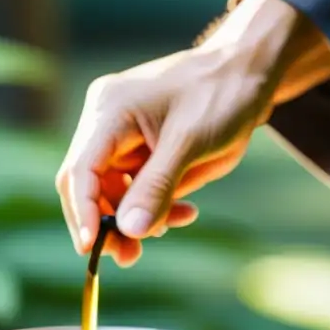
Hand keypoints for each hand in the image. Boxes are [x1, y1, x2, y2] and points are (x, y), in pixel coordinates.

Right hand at [56, 0, 329, 265]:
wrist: (249, 72)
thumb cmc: (222, 94)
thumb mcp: (191, 142)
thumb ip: (157, 187)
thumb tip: (128, 230)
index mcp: (109, 111)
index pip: (80, 170)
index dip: (83, 212)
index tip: (92, 249)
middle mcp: (106, 122)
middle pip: (88, 185)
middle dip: (108, 222)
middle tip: (129, 257)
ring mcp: (122, 135)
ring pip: (112, 192)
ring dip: (135, 218)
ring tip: (171, 228)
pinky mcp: (140, 147)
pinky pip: (136, 188)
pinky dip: (155, 205)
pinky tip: (184, 212)